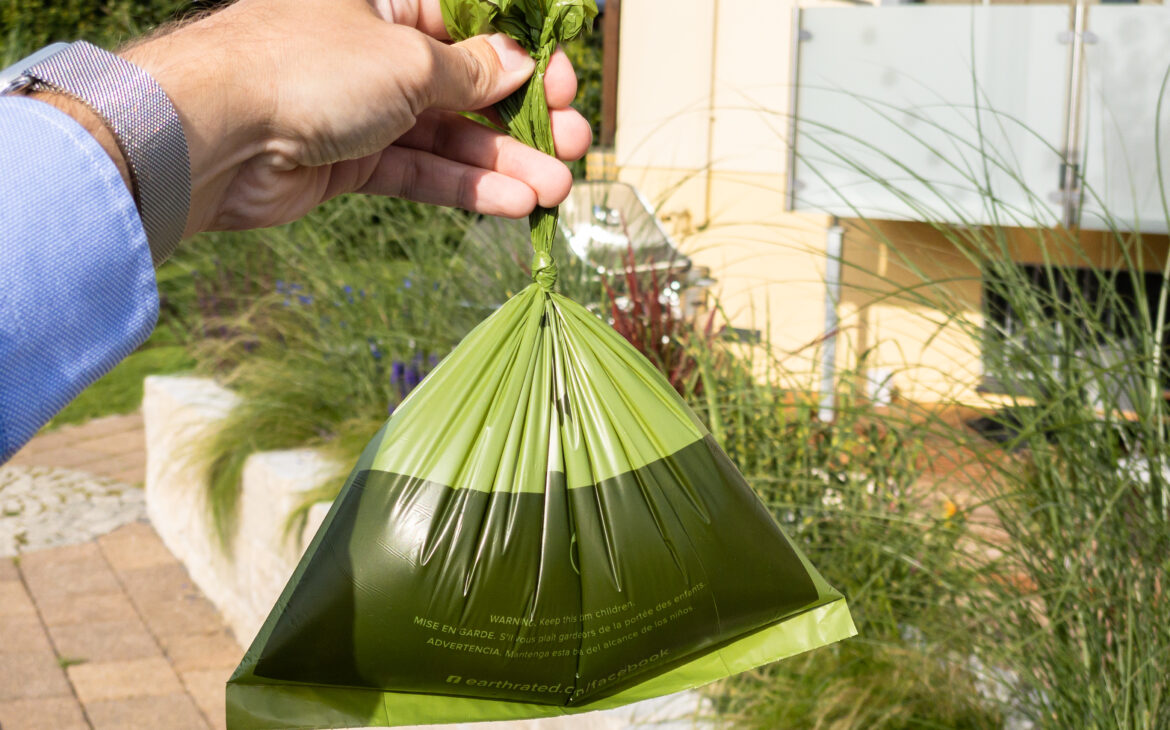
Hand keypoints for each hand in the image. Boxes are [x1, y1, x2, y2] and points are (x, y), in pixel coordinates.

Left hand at [118, 0, 592, 235]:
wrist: (216, 135)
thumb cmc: (307, 67)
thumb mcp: (409, 59)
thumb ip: (472, 71)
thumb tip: (518, 65)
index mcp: (388, 1)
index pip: (474, 25)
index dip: (525, 56)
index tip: (562, 85)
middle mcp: (378, 51)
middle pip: (469, 86)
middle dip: (526, 118)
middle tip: (576, 145)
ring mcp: (365, 108)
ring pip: (450, 137)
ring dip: (506, 163)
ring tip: (557, 189)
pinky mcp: (352, 161)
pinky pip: (421, 172)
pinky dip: (466, 189)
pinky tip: (514, 204)